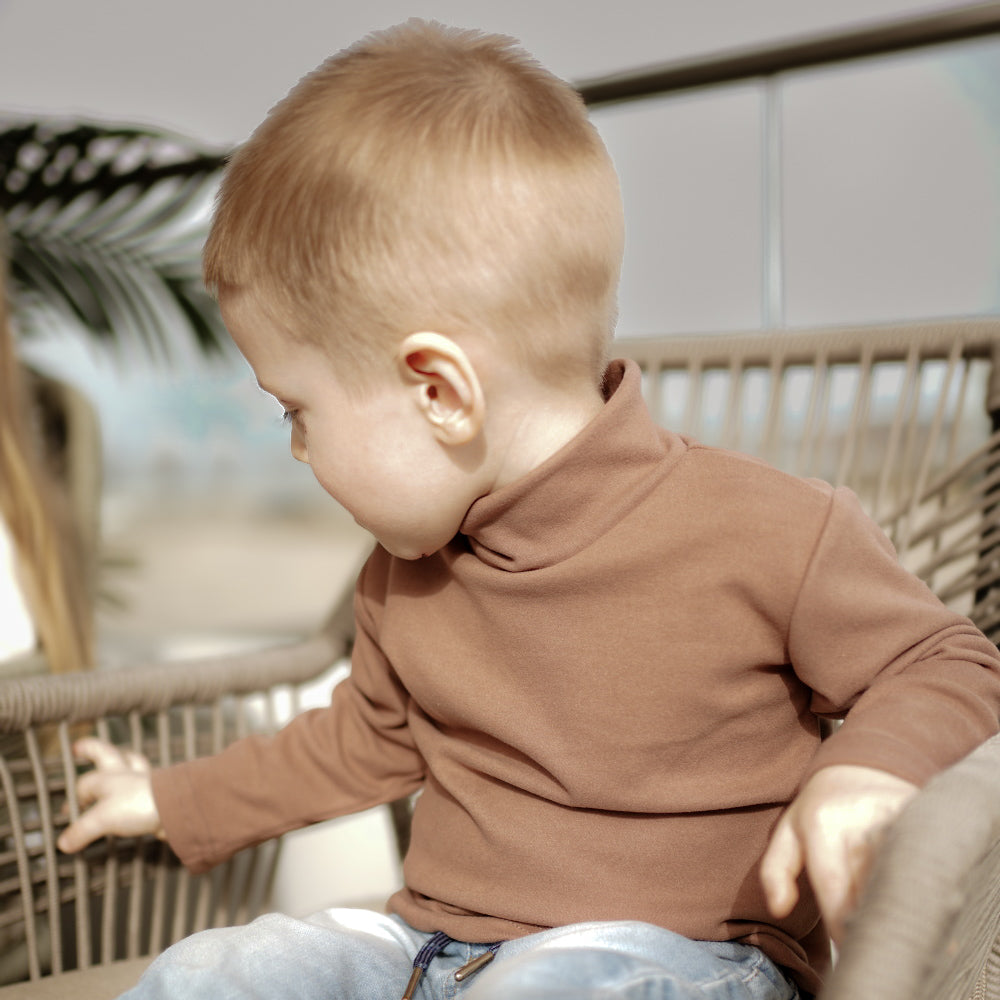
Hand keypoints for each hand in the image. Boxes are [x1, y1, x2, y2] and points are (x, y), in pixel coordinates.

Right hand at [57, 738, 163, 852]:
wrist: (179, 806)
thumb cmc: (139, 804)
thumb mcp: (102, 819)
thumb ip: (81, 830)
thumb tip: (64, 844)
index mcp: (109, 776)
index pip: (84, 784)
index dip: (75, 800)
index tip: (68, 815)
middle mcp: (126, 774)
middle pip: (107, 754)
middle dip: (92, 749)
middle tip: (80, 747)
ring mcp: (145, 780)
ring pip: (132, 762)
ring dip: (123, 760)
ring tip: (117, 759)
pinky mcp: (159, 792)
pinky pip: (146, 783)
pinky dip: (138, 783)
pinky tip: (137, 789)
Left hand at [759, 764, 917, 942]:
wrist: (859, 767)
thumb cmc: (820, 809)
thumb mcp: (788, 832)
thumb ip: (774, 871)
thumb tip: (780, 907)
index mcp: (823, 825)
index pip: (837, 890)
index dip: (844, 927)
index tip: (850, 947)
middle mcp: (860, 819)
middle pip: (872, 889)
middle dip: (872, 921)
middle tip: (872, 939)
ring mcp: (894, 815)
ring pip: (902, 877)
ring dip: (899, 906)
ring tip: (895, 925)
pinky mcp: (921, 815)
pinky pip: (925, 860)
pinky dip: (922, 886)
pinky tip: (918, 902)